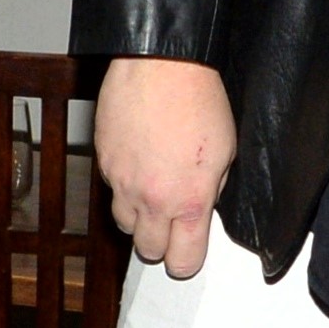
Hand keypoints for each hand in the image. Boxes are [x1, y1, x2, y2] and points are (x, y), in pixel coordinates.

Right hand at [95, 57, 236, 274]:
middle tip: (171, 226)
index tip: (188, 255)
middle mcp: (152, 199)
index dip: (186, 262)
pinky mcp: (103, 161)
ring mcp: (122, 182)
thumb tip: (201, 208)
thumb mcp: (225, 153)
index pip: (182, 260)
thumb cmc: (199, 101)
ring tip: (153, 194)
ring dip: (139, 217)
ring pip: (124, 223)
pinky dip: (124, 186)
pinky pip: (112, 189)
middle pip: (147, 250)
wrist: (161, 65)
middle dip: (160, 244)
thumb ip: (212, 190)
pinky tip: (139, 164)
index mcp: (190, 201)